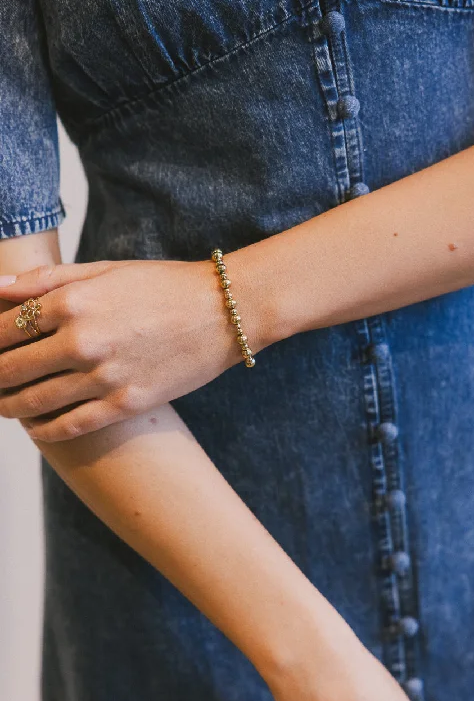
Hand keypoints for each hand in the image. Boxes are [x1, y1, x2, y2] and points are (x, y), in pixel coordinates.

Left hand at [0, 258, 264, 440]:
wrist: (224, 312)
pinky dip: (44, 430)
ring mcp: (105, 376)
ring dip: (9, 405)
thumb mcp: (104, 270)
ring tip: (2, 405)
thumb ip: (47, 279)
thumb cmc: (164, 285)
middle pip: (11, 368)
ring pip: (35, 401)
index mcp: (73, 301)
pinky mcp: (127, 404)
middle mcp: (83, 341)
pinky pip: (70, 425)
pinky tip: (35, 428)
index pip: (5, 328)